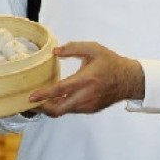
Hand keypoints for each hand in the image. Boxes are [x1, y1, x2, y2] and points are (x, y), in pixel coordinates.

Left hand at [28, 41, 143, 116]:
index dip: (44, 95)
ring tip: (38, 101)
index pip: (61, 90)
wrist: (129, 80)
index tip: (31, 97)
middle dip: (43, 108)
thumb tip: (55, 52)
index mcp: (86, 79)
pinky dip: (60, 107)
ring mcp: (88, 105)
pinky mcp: (90, 110)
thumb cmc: (110, 62)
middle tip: (30, 104)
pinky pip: (71, 110)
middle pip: (59, 109)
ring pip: (64, 111)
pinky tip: (53, 100)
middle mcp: (86, 96)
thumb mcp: (93, 49)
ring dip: (50, 108)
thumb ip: (73, 47)